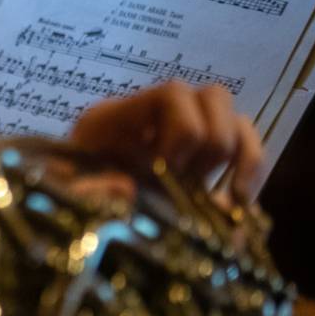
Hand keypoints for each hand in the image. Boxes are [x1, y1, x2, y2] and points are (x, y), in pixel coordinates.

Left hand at [67, 81, 263, 201]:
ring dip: (232, 159)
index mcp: (116, 116)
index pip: (172, 94)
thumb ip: (87, 192)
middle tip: (185, 185)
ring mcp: (183, 134)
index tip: (167, 172)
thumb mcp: (65, 196)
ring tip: (210, 198)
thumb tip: (128, 188)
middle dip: (207, 147)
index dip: (182, 132)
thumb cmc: (64, 203)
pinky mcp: (202, 160)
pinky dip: (250, 172)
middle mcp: (154, 116)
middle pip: (213, 98)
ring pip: (236, 120)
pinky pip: (246, 147)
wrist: (68, 221)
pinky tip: (236, 205)